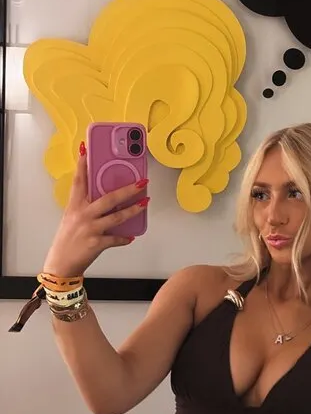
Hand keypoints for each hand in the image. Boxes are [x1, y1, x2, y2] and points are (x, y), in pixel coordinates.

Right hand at [42, 143, 147, 276]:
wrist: (61, 264)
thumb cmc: (68, 240)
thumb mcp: (72, 218)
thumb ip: (86, 206)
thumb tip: (107, 198)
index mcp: (74, 206)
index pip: (79, 181)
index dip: (82, 164)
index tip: (86, 149)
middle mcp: (82, 215)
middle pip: (108, 198)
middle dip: (127, 189)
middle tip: (141, 181)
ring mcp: (90, 229)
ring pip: (116, 216)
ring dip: (133, 210)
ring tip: (145, 202)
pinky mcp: (96, 243)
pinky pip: (115, 238)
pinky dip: (124, 238)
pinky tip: (131, 236)